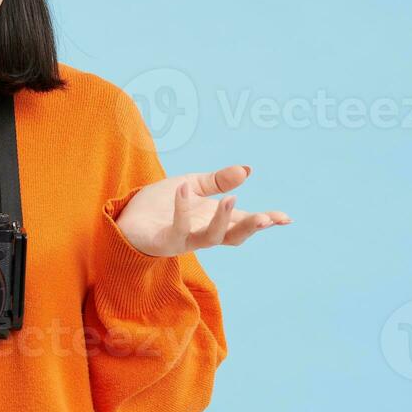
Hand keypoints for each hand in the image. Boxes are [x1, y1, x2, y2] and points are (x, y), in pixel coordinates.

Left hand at [114, 165, 290, 256]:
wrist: (126, 216)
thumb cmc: (160, 204)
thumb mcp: (193, 185)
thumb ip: (218, 180)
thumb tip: (247, 170)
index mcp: (213, 220)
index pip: (244, 222)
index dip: (265, 221)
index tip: (285, 218)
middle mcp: (202, 233)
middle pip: (232, 237)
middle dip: (250, 228)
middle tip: (267, 218)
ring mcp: (184, 240)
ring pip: (209, 238)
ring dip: (222, 220)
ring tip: (231, 199)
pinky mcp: (163, 241)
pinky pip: (176, 227)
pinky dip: (181, 208)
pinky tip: (183, 187)